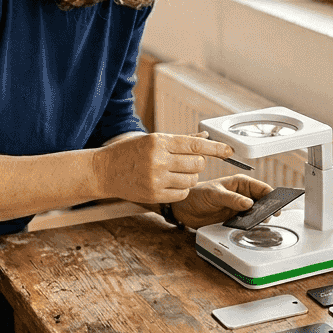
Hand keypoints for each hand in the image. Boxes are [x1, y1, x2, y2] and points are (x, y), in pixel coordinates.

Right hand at [92, 132, 234, 203]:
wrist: (103, 171)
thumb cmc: (129, 153)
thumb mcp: (152, 140)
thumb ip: (181, 140)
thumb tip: (205, 138)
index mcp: (159, 142)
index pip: (196, 145)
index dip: (216, 148)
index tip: (230, 151)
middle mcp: (158, 160)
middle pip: (197, 164)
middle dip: (198, 164)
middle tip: (187, 162)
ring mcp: (156, 179)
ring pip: (191, 180)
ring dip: (189, 177)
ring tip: (175, 173)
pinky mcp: (154, 195)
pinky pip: (182, 194)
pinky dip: (181, 190)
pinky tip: (170, 184)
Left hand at [172, 175, 272, 228]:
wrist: (184, 208)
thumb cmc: (197, 194)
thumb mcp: (214, 194)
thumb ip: (231, 199)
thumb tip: (248, 203)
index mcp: (241, 183)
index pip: (262, 188)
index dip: (272, 196)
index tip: (276, 205)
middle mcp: (242, 195)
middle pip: (263, 202)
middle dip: (267, 209)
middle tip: (268, 216)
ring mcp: (239, 208)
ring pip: (257, 214)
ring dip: (259, 218)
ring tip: (260, 223)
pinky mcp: (234, 219)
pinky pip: (247, 223)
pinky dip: (250, 226)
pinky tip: (250, 228)